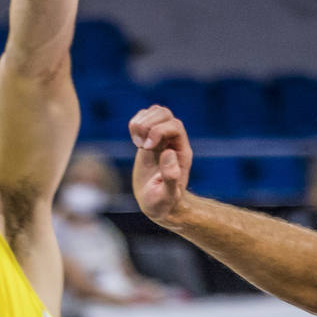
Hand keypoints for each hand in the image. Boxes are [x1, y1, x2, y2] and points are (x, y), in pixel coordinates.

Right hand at [130, 105, 193, 224]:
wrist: (158, 204)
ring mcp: (161, 139)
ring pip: (155, 112)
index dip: (159, 131)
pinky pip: (144, 119)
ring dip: (141, 122)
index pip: (174, 126)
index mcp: (181, 152)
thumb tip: (168, 152)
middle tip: (140, 145)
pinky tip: (134, 140)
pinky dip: (136, 124)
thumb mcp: (167, 196)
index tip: (146, 147)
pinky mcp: (148, 141)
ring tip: (137, 143)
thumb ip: (171, 177)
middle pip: (164, 114)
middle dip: (149, 124)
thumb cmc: (163, 203)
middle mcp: (173, 142)